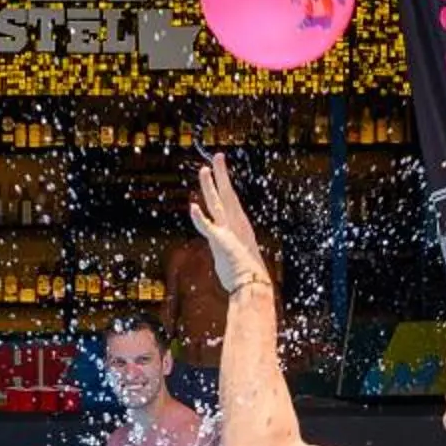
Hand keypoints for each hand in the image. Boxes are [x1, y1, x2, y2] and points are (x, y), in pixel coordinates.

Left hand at [188, 153, 271, 293]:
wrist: (252, 287)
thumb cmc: (243, 276)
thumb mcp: (234, 257)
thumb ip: (227, 249)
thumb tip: (224, 250)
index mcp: (239, 226)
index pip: (230, 201)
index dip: (223, 185)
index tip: (219, 170)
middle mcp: (236, 225)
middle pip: (226, 195)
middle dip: (220, 175)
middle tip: (216, 158)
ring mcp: (229, 232)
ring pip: (218, 203)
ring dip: (210, 186)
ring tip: (204, 170)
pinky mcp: (223, 243)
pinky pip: (208, 227)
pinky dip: (200, 218)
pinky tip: (192, 207)